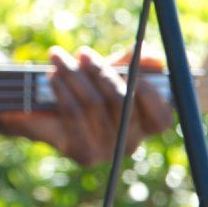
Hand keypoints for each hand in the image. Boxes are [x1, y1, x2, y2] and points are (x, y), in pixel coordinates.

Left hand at [0, 46, 173, 166]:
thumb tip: (150, 55)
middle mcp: (131, 142)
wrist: (46, 111)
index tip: (130, 67)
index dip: (150, 93)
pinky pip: (74, 115)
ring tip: (59, 59)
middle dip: (100, 71)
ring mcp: (108, 151)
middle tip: (83, 53)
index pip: (161, 117)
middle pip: (122, 103)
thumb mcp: (111, 70)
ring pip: (94, 103)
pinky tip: (54, 77)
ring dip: (74, 75)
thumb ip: (133, 62)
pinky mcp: (84, 154)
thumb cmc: (87, 87)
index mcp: (146, 124)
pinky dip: (63, 91)